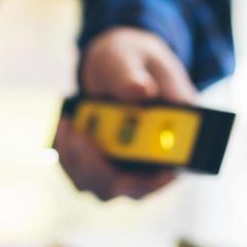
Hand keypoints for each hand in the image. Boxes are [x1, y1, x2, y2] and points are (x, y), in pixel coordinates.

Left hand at [54, 27, 197, 200]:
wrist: (118, 63)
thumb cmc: (137, 61)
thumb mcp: (136, 58)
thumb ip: (135, 76)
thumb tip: (141, 91)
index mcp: (181, 137)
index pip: (173, 173)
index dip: (155, 180)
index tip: (122, 166)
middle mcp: (156, 162)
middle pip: (130, 189)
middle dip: (100, 167)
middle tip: (78, 136)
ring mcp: (127, 168)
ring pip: (100, 186)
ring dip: (79, 160)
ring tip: (68, 124)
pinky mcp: (101, 166)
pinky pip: (80, 174)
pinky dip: (68, 154)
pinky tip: (66, 126)